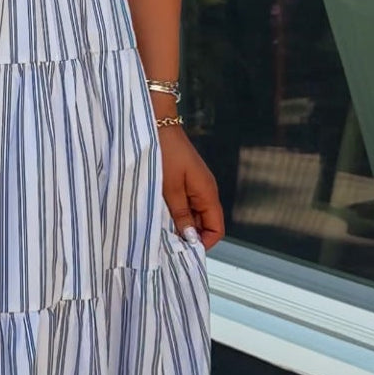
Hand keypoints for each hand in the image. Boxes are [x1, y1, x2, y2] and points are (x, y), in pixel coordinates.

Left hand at [157, 125, 224, 250]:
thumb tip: (190, 238)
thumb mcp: (169, 188)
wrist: (157, 124)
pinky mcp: (184, 181)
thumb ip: (181, 214)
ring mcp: (194, 186)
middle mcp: (205, 191)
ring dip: (179, 224)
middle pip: (204, 224)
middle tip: (166, 241)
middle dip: (188, 235)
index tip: (183, 250)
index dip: (202, 243)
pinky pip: (184, 204)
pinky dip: (174, 211)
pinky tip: (159, 213)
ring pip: (192, 215)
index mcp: (207, 193)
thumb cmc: (165, 152)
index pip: (216, 229)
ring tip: (160, 228)